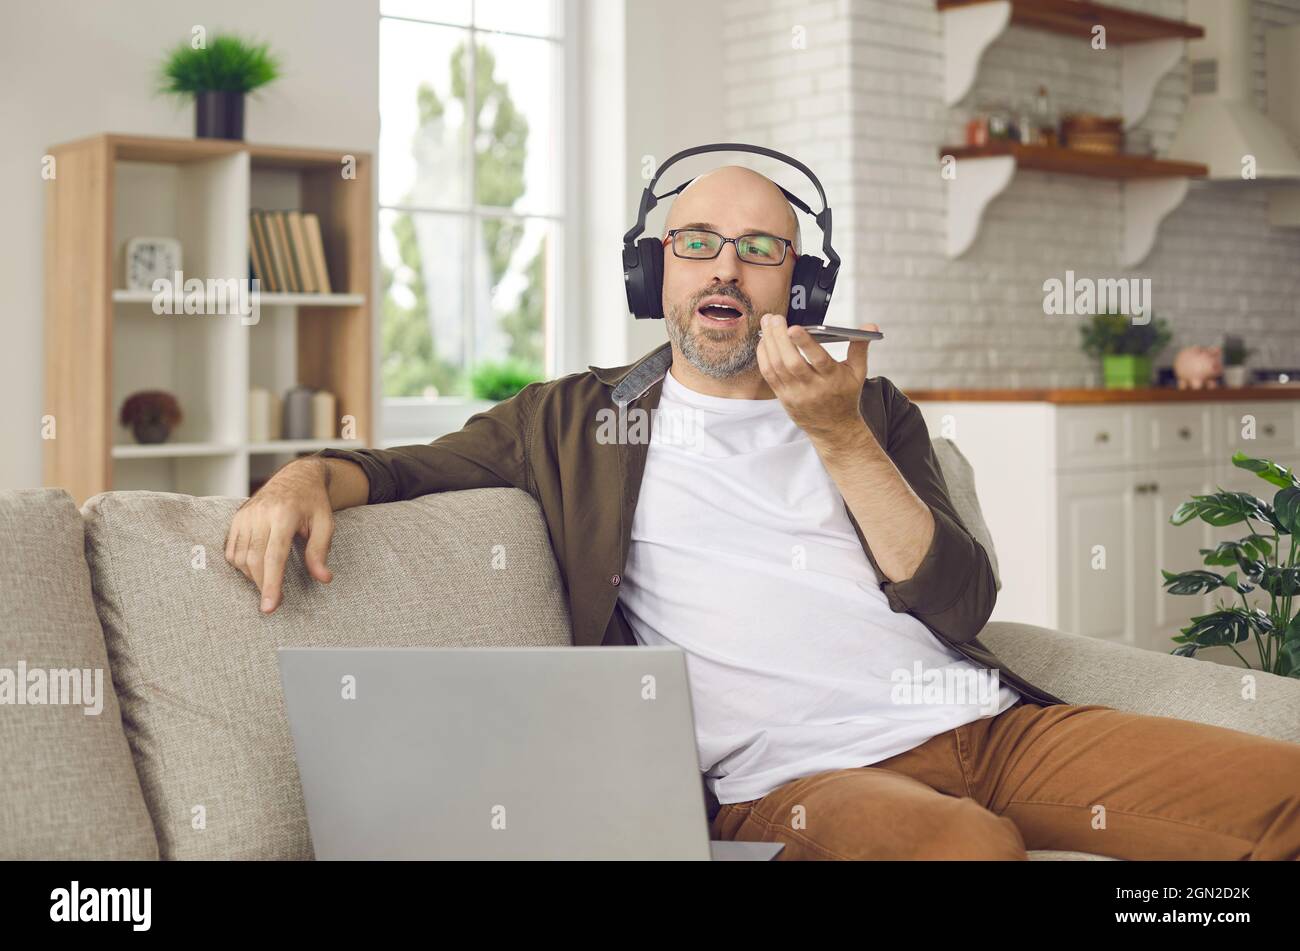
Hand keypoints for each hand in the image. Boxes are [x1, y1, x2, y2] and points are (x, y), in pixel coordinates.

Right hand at [225, 458, 334, 612]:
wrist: (296, 477)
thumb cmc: (313, 503)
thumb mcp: (326, 523)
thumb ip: (320, 551)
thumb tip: (323, 578)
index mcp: (284, 515)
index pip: (274, 556)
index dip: (272, 584)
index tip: (270, 606)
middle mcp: (260, 514)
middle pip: (255, 560)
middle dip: (263, 585)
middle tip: (275, 601)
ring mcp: (245, 515)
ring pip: (240, 558)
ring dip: (253, 576)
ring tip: (269, 579)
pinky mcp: (236, 518)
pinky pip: (232, 550)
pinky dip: (242, 565)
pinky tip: (256, 566)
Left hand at [756, 313, 877, 444]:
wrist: (833, 427)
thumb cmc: (845, 395)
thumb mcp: (857, 373)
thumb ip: (859, 348)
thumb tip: (870, 326)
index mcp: (833, 379)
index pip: (818, 360)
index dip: (805, 343)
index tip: (794, 328)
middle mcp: (813, 387)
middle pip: (792, 362)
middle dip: (780, 338)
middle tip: (775, 318)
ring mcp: (796, 394)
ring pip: (777, 367)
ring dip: (769, 343)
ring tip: (767, 323)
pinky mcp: (783, 397)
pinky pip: (769, 375)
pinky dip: (764, 356)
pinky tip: (764, 341)